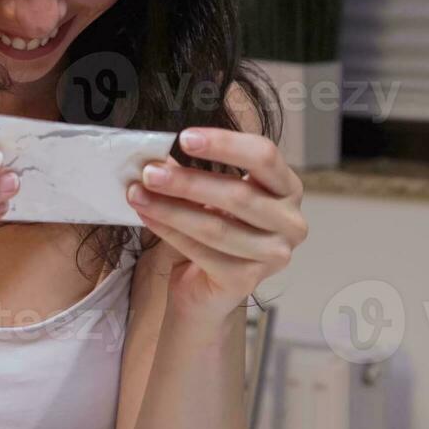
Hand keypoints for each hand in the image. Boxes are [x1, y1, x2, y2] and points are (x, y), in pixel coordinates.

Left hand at [125, 127, 306, 322]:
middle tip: (149, 172)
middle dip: (187, 182)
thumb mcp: (207, 194)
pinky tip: (147, 216)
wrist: (205, 290)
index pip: (265, 156)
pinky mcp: (246, 281)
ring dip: (170, 208)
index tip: (184, 138)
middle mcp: (291, 222)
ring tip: (137, 194)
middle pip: (239, 194)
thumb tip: (157, 155)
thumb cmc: (213, 231)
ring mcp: (273, 255)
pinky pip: (202, 252)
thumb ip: (191, 173)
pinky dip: (169, 231)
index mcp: (288, 188)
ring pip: (216, 226)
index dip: (225, 144)